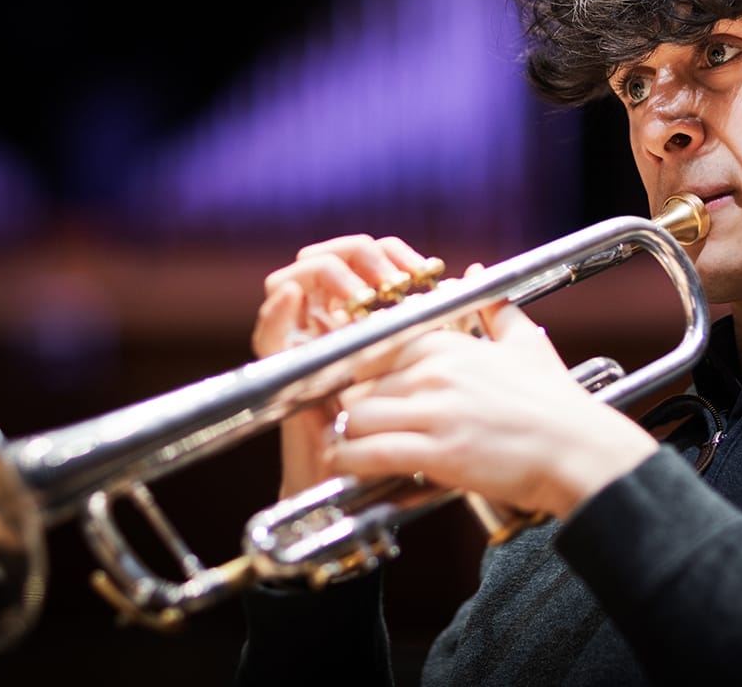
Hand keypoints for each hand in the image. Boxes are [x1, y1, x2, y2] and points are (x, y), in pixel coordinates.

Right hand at [252, 233, 437, 497]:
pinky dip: (274, 312)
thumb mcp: (439, 370)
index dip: (393, 252)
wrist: (375, 490)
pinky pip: (267, 336)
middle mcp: (330, 324)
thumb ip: (448, 323)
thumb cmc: (411, 436)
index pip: (366, 257)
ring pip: (293, 282)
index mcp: (365, 316)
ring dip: (325, 273)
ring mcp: (303, 346)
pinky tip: (292, 296)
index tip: (429, 268)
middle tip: (398, 278)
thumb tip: (473, 272)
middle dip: (360, 256)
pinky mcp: (283, 375)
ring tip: (361, 292)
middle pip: (329, 260)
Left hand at [327, 288, 660, 520]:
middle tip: (353, 426)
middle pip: (360, 386)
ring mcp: (434, 412)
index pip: (375, 350)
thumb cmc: (557, 402)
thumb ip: (494, 308)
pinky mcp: (438, 453)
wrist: (581, 451)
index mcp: (447, 343)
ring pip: (358, 417)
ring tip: (348, 449)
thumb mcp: (526, 343)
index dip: (361, 374)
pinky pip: (372, 453)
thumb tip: (474, 271)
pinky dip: (351, 461)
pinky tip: (348, 467)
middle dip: (353, 408)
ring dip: (349, 435)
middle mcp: (434, 372)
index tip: (358, 391)